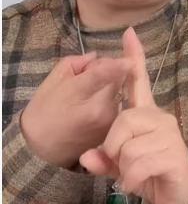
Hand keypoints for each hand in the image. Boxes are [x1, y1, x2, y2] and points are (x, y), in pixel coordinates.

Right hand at [20, 52, 131, 167]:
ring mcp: (109, 121)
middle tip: (92, 74)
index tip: (129, 58)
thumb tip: (97, 57)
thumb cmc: (45, 110)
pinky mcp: (114, 130)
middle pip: (118, 79)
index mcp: (81, 94)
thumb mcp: (53, 79)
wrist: (43, 146)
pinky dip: (112, 100)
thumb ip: (77, 62)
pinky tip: (94, 106)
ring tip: (90, 94)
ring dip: (112, 85)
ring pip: (120, 91)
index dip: (118, 64)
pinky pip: (119, 106)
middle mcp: (100, 108)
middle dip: (111, 70)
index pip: (105, 74)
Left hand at [80, 27, 187, 203]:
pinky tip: (136, 185)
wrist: (178, 198)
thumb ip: (102, 158)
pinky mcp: (173, 155)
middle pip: (123, 121)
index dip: (134, 58)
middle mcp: (160, 118)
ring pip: (128, 147)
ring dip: (123, 168)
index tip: (128, 33)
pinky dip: (131, 180)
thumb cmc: (148, 174)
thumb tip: (86, 157)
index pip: (139, 81)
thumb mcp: (119, 166)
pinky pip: (138, 164)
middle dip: (112, 147)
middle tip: (120, 164)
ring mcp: (169, 136)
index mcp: (147, 115)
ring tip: (134, 175)